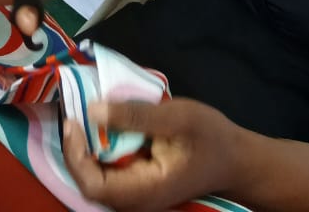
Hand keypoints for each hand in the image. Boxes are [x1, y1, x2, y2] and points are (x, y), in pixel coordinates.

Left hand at [62, 98, 236, 211]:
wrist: (235, 159)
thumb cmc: (211, 139)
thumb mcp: (179, 118)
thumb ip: (136, 116)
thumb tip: (92, 111)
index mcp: (145, 191)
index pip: (93, 185)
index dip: (75, 155)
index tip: (74, 120)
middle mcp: (135, 200)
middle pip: (89, 180)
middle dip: (77, 146)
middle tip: (74, 108)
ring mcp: (135, 193)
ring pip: (95, 173)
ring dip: (86, 144)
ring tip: (83, 110)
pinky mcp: (136, 182)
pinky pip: (108, 167)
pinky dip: (99, 144)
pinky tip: (102, 120)